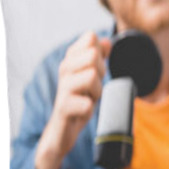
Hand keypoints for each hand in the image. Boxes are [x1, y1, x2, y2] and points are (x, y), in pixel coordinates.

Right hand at [35, 32, 111, 168]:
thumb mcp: (90, 77)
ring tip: (88, 100)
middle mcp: (64, 70)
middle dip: (101, 74)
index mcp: (71, 60)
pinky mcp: (64, 108)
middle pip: (93, 55)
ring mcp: (63, 88)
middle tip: (92, 89)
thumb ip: (98, 57)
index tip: (93, 71)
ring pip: (92, 76)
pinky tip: (83, 111)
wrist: (62, 130)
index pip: (90, 38)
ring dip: (96, 92)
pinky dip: (90, 108)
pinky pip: (86, 102)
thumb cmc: (77, 101)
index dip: (101, 55)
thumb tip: (106, 41)